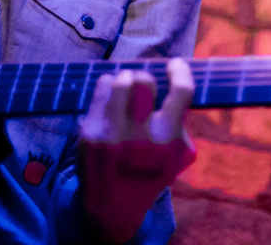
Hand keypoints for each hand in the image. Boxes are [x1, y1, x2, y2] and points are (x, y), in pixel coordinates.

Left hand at [77, 58, 195, 242]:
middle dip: (143, 78)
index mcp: (167, 141)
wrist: (113, 205)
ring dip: (124, 79)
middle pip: (143, 80)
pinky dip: (107, 89)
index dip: (180, 71)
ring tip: (125, 89)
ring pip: (118, 80)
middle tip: (141, 86)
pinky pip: (100, 91)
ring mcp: (111, 134)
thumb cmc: (149, 171)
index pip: (181, 92)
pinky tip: (110, 101)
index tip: (175, 65)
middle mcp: (140, 137)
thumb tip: (173, 81)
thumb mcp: (176, 156)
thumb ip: (179, 122)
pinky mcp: (89, 132)